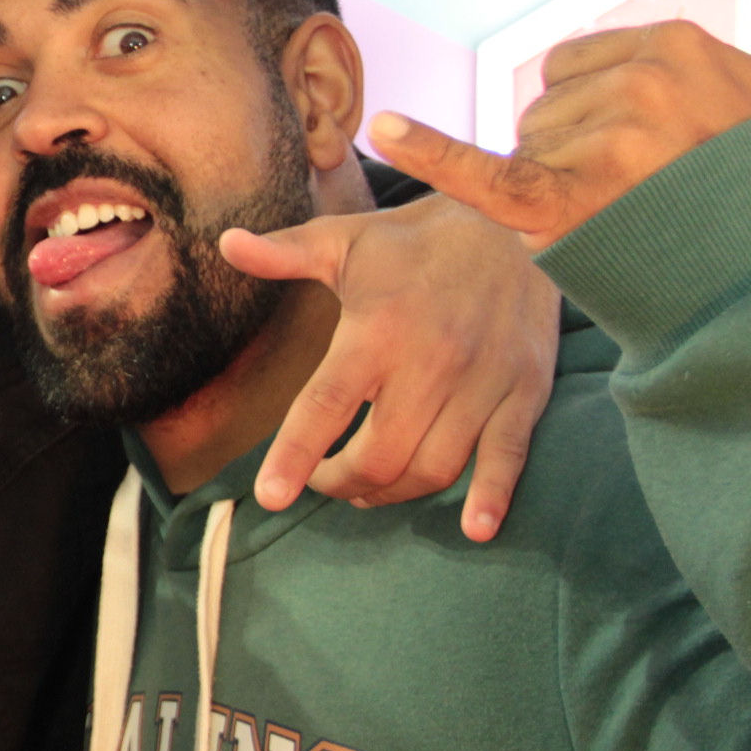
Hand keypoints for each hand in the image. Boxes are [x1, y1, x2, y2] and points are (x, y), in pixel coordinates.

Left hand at [222, 193, 557, 540]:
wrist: (517, 222)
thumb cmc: (415, 240)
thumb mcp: (346, 240)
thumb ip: (285, 253)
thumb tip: (226, 243)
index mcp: (377, 329)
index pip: (326, 405)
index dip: (296, 455)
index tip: (270, 496)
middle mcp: (430, 362)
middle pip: (378, 455)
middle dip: (341, 483)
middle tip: (324, 481)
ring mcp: (482, 381)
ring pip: (434, 467)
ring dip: (394, 493)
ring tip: (369, 489)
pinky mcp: (525, 390)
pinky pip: (509, 456)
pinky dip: (492, 497)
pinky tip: (475, 528)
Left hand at [370, 0, 750, 253]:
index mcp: (673, 45)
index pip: (577, 68)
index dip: (594, 115)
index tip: (642, 151)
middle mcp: (635, 84)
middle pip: (547, 109)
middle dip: (573, 150)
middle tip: (636, 191)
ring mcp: (600, 142)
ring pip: (528, 149)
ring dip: (556, 187)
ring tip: (623, 214)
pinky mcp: (559, 199)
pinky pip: (479, 169)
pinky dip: (428, 151)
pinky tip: (383, 128)